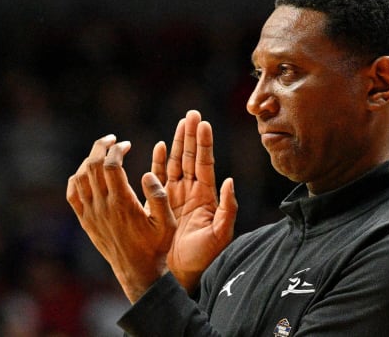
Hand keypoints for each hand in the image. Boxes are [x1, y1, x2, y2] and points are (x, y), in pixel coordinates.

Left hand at [66, 134, 176, 302]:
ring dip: (90, 160)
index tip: (127, 144)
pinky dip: (77, 178)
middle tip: (112, 140)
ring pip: (81, 176)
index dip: (117, 149)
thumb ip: (160, 196)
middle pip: (93, 166)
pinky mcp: (85, 220)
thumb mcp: (168, 223)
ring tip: (102, 153)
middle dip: (101, 147)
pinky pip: (73, 193)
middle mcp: (103, 206)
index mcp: (123, 203)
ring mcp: (91, 213)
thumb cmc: (156, 246)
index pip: (112, 165)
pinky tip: (87, 173)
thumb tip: (147, 173)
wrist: (138, 271)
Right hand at [163, 110, 237, 292]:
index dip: (203, 143)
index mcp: (205, 196)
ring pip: (174, 163)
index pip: (204, 163)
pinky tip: (157, 146)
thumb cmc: (205, 257)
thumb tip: (231, 181)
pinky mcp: (158, 205)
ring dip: (176, 143)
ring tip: (180, 123)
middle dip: (190, 135)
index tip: (204, 123)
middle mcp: (190, 192)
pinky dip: (157, 162)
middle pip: (189, 157)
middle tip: (192, 114)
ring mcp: (174, 197)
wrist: (182, 274)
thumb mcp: (221, 233)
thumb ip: (228, 208)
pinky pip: (157, 178)